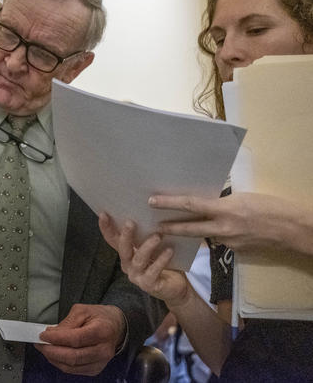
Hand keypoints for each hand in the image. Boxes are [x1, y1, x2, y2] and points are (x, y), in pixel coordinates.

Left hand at [36, 304, 125, 375]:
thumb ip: (67, 322)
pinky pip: (74, 370)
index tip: (43, 336)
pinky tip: (55, 355)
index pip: (75, 339)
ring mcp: (100, 362)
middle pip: (73, 357)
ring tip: (45, 348)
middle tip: (40, 344)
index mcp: (102, 331)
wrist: (116, 327)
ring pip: (72, 366)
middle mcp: (103, 350)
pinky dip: (61, 363)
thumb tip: (52, 333)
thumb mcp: (82, 311)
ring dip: (54, 359)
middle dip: (51, 351)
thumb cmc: (100, 317)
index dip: (56, 339)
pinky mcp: (95, 369)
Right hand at [98, 213, 188, 306]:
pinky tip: (169, 250)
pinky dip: (161, 260)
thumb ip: (145, 234)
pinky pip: (153, 271)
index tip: (103, 214)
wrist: (175, 286)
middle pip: (122, 249)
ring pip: (138, 259)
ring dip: (147, 246)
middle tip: (130, 222)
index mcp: (126, 253)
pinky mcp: (148, 284)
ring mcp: (137, 276)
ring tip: (157, 236)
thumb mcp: (152, 246)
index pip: (112, 239)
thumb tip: (146, 212)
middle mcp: (127, 264)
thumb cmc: (164, 262)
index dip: (106, 228)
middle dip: (125, 235)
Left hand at [151, 192, 312, 253]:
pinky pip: (220, 240)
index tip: (153, 201)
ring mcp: (229, 241)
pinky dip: (217, 235)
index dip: (169, 203)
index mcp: (225, 209)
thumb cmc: (272, 206)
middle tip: (155, 226)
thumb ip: (223, 203)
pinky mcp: (236, 250)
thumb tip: (208, 204)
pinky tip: (225, 230)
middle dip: (171, 227)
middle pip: (190, 228)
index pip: (190, 204)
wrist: (294, 229)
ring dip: (197, 230)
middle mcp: (224, 227)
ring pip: (206, 234)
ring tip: (187, 224)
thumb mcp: (244, 198)